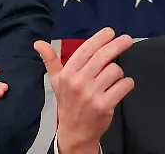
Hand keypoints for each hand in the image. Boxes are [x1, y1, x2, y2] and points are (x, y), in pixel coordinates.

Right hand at [34, 28, 133, 153]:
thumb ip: (50, 59)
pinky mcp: (105, 105)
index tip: (110, 32)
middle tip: (126, 40)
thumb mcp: (56, 80)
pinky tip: (121, 86)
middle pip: (103, 57)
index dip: (100, 38)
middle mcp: (79, 82)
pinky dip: (126, 84)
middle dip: (117, 45)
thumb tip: (38, 43)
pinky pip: (123, 86)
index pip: (86, 50)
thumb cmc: (67, 103)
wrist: (75, 132)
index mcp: (68, 74)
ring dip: (118, 72)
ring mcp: (92, 94)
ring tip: (113, 77)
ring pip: (115, 70)